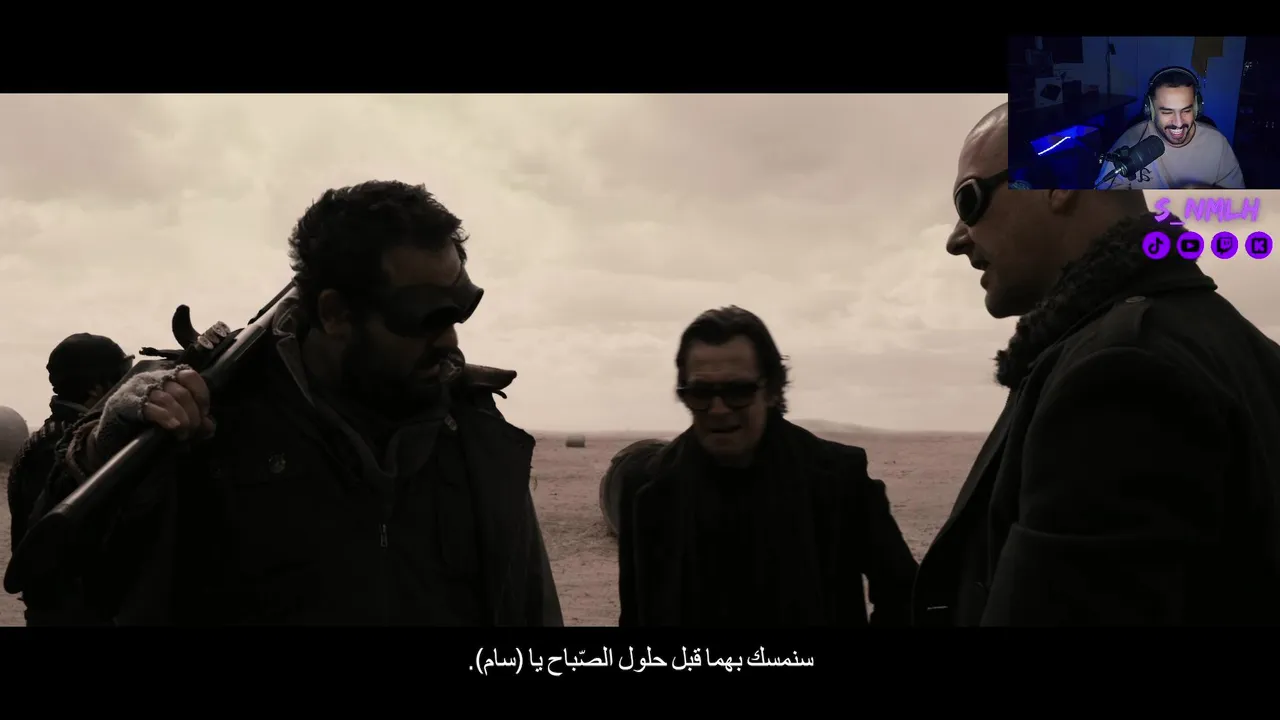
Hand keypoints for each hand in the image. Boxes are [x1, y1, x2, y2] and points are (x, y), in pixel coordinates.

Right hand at [88, 365, 214, 469]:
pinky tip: (173, 427)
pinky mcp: (123, 403)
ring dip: (181, 418)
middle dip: (193, 413)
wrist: (113, 440)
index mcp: (166, 378)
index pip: (189, 375)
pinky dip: (165, 417)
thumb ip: (195, 424)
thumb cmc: (147, 428)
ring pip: (167, 397)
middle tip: (193, 431)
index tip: (205, 414)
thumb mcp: (177, 424)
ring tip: (184, 434)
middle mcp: (152, 379)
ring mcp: (136, 389)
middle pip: (181, 390)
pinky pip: (148, 407)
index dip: (201, 394)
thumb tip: (210, 427)